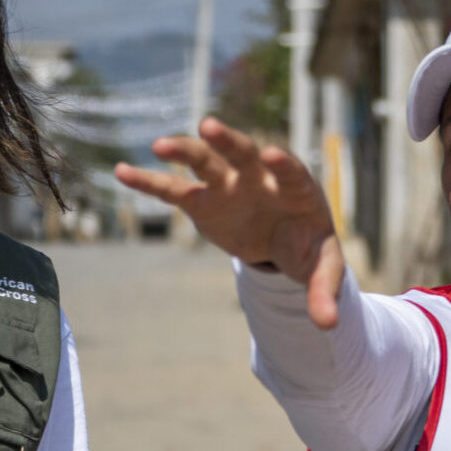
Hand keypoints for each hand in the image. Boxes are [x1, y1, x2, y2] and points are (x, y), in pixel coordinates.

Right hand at [113, 117, 345, 328]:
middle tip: (209, 127)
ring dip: (184, 151)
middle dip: (227, 141)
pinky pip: (173, 189)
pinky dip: (149, 181)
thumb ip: (324, 291)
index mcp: (295, 188)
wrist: (283, 238)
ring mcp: (229, 184)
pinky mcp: (203, 200)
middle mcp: (260, 177)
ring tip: (159, 146)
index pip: (290, 171)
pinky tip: (122, 171)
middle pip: (243, 154)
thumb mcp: (322, 267)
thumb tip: (329, 324)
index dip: (282, 164)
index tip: (271, 154)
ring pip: (205, 162)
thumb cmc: (308, 245)